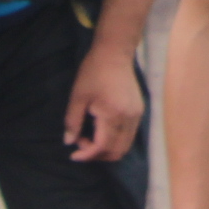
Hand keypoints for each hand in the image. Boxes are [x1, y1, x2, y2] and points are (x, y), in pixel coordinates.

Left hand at [65, 41, 145, 160]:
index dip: (87, 155)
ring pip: (125, 145)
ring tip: (91, 137)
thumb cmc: (93, 72)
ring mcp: (137, 115)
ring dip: (107, 148)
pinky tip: (102, 130)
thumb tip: (69, 142)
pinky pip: (129, 135)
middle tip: (81, 143)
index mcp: (113, 115)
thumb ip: (73, 122)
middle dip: (97, 154)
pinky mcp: (139, 111)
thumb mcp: (78, 96)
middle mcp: (129, 119)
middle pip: (117, 151)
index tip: (73, 155)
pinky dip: (115, 140)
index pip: (102, 146)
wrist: (115, 53)